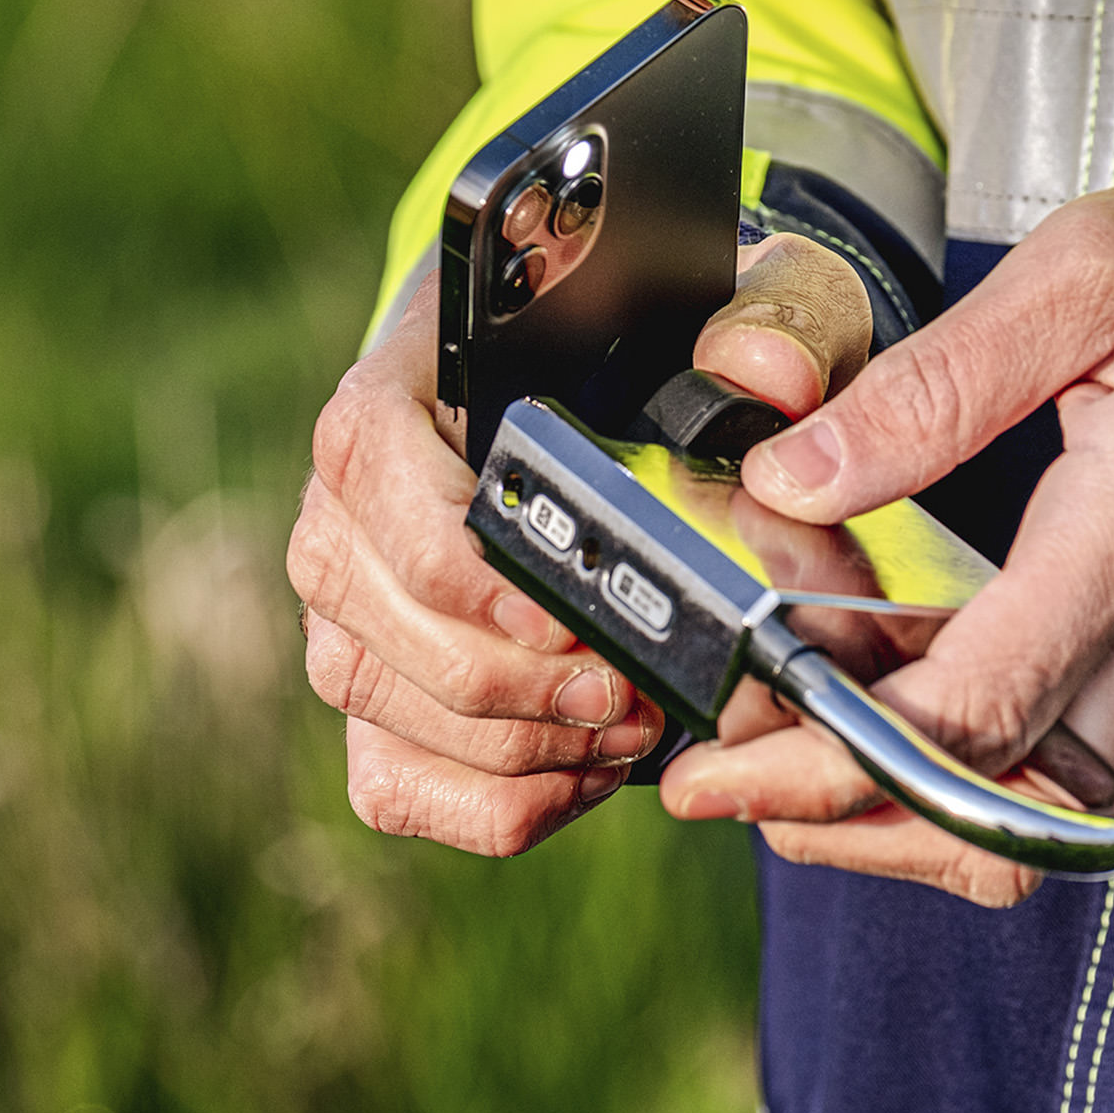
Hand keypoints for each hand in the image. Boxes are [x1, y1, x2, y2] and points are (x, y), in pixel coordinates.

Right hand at [288, 232, 871, 857]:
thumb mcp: (735, 311)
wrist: (615, 410)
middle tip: (630, 688)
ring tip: (629, 726)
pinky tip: (585, 767)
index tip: (565, 614)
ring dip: (520, 746)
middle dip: (518, 681)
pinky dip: (500, 800)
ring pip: (382, 708)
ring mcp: (347, 602)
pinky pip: (396, 783)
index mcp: (408, 378)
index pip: (368, 458)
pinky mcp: (373, 689)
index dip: (460, 556)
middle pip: (375, 614)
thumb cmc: (657, 361)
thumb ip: (765, 327)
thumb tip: (766, 376)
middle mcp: (349, 496)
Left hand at [660, 168, 1113, 906]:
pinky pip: (1057, 749)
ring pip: (1016, 800)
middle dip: (832, 798)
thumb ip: (937, 380)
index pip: (968, 721)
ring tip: (788, 686)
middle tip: (727, 735)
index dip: (827, 760)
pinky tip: (883, 653)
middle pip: (981, 810)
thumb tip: (798, 471)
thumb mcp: (1095, 274)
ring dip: (887, 775)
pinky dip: (954, 735)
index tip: (721, 766)